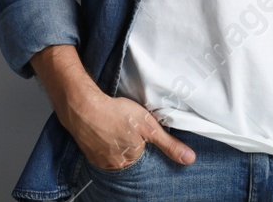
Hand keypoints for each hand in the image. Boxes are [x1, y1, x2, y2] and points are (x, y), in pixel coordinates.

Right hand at [29, 45, 196, 170]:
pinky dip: (103, 142)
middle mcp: (116, 165)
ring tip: (115, 126)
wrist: (83, 107)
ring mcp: (100, 160)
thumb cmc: (116, 113)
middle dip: (130, 142)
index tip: (138, 128)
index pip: (144, 154)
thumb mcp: (149, 125)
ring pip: (114, 153)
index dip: (143, 140)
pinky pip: (100, 151)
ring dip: (116, 142)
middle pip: (129, 155)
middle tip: (125, 125)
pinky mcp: (88, 153)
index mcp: (132, 159)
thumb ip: (169, 144)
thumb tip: (190, 159)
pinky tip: (104, 130)